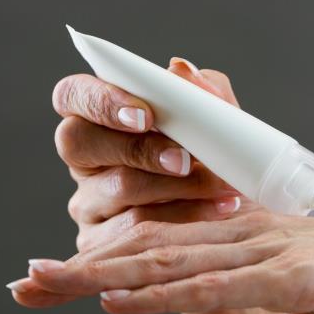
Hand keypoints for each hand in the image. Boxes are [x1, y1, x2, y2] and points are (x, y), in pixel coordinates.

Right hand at [12, 58, 261, 307]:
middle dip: (138, 150)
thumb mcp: (217, 124)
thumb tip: (180, 70)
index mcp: (98, 117)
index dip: (102, 102)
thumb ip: (202, 95)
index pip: (73, 95)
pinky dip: (185, 219)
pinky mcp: (100, 244)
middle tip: (186, 159)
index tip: (145, 115)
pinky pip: (133, 234)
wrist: (240, 212)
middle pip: (78, 143)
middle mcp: (84, 159)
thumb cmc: (217, 159)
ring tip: (224, 185)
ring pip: (116, 192)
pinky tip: (221, 210)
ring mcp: (87, 203)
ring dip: (177, 188)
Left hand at [20, 211, 313, 313]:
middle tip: (22, 282)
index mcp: (250, 251)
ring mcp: (271, 252)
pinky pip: (218, 282)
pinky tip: (116, 298)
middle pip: (150, 253)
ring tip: (44, 281)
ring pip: (170, 260)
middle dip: (82, 269)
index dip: (104, 271)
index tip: (54, 285)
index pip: (163, 259)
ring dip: (102, 272)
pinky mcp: (296, 272)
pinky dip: (162, 289)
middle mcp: (250, 242)